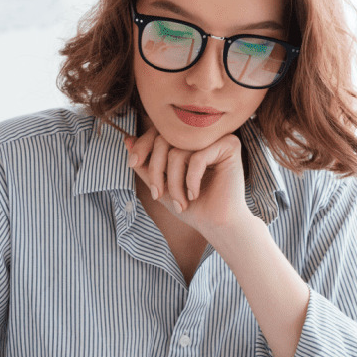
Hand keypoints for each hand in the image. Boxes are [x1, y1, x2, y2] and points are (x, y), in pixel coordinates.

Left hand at [125, 123, 250, 236]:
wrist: (217, 225)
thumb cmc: (193, 206)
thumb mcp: (161, 184)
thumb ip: (145, 163)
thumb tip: (127, 139)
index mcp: (188, 138)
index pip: (159, 131)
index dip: (142, 146)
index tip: (132, 163)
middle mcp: (203, 134)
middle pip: (165, 138)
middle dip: (156, 170)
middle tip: (158, 195)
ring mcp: (217, 138)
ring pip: (178, 151)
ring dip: (173, 183)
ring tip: (180, 202)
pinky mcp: (230, 146)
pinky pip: (197, 157)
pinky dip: (191, 180)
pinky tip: (194, 195)